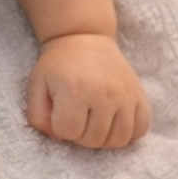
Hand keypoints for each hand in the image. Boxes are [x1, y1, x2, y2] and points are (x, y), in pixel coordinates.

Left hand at [25, 33, 150, 148]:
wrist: (84, 38)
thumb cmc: (58, 65)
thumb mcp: (36, 85)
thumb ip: (38, 116)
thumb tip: (58, 137)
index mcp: (75, 90)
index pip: (68, 132)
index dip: (59, 128)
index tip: (59, 112)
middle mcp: (104, 93)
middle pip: (94, 140)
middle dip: (80, 135)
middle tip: (76, 117)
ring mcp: (125, 95)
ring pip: (119, 140)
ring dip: (103, 138)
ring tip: (93, 122)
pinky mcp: (139, 95)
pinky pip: (140, 129)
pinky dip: (128, 133)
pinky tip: (113, 122)